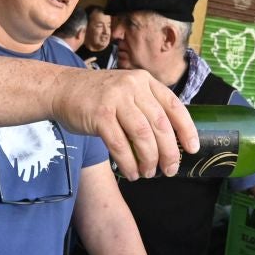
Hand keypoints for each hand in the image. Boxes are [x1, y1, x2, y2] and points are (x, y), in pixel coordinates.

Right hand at [50, 67, 198, 180]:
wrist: (61, 89)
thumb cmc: (98, 98)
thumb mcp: (127, 93)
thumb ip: (147, 109)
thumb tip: (169, 142)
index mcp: (145, 81)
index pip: (174, 106)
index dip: (186, 129)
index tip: (192, 149)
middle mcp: (133, 87)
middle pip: (160, 125)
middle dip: (169, 152)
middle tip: (170, 170)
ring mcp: (116, 99)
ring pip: (142, 136)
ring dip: (149, 160)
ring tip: (149, 173)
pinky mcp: (99, 114)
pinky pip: (120, 145)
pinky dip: (129, 163)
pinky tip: (132, 173)